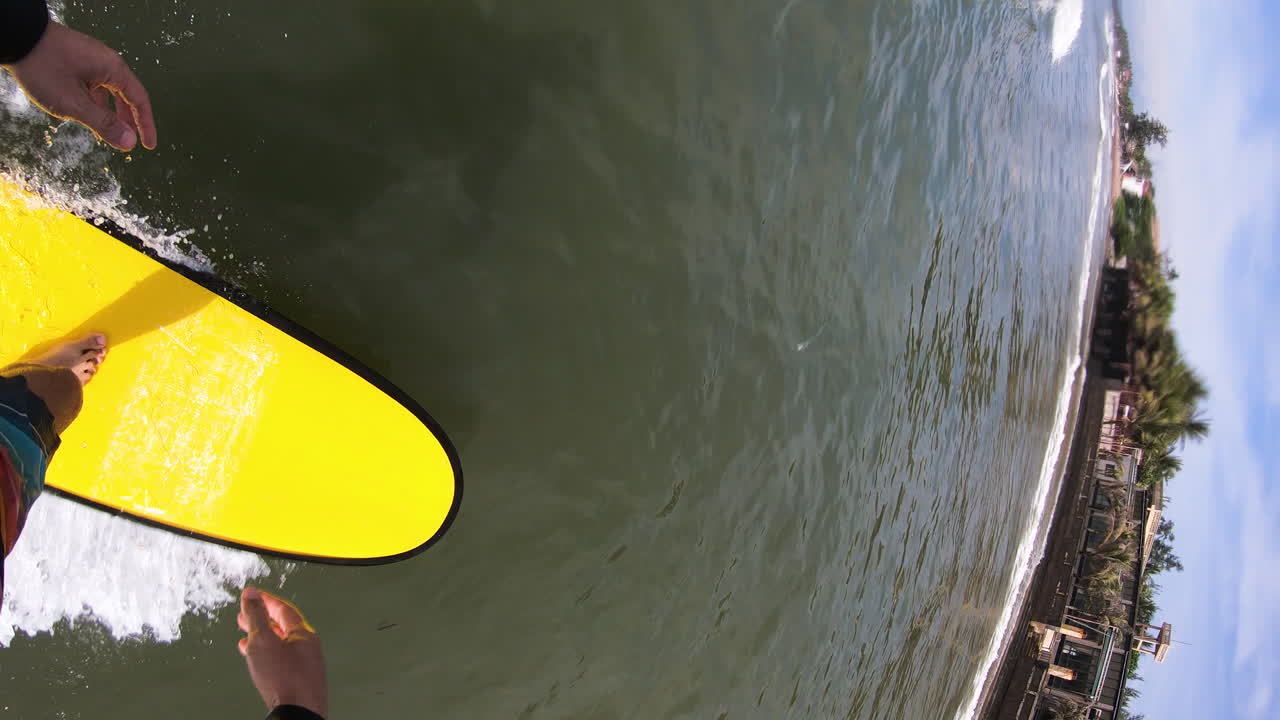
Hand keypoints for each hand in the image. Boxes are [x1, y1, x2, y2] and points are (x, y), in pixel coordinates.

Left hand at [4, 21, 155, 150]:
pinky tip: (86, 113)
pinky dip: (94, 101)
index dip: (145, 125)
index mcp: (113, 69)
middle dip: (128, 120)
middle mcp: (106, 62)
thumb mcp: (74, 103)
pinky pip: (92, 83)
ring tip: (106, 131)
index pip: (140, 100)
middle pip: (126, 95)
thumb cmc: (44, 68)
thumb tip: (129, 142)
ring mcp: (90, 59)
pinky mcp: (75, 59)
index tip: (147, 145)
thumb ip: (104, 124)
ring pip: (107, 90)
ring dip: (109, 112)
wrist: (14, 37)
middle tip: (128, 141)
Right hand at [237, 587, 328, 717]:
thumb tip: (251, 594)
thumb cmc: (284, 678)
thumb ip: (256, 617)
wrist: (298, 713)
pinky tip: (256, 661)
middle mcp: (308, 647)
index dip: (266, 600)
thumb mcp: (263, 641)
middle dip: (262, 619)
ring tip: (245, 637)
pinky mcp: (300, 681)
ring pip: (281, 645)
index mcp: (304, 634)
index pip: (284, 609)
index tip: (253, 594)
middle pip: (283, 627)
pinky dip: (267, 655)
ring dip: (262, 639)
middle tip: (245, 615)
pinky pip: (281, 661)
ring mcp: (306, 665)